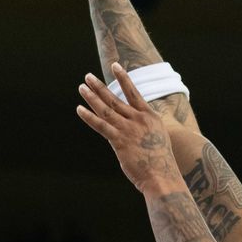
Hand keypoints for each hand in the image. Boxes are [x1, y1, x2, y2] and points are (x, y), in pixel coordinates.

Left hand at [77, 64, 180, 192]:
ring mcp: (128, 129)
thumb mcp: (158, 137)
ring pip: (106, 109)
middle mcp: (138, 119)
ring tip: (82, 88)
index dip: (123, 78)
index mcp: (149, 116)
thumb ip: (146, 127)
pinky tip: (80, 109)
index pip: (133, 92)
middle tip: (88, 76)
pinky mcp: (119, 141)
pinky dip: (89, 117)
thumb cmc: (160, 160)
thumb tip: (138, 124)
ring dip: (92, 97)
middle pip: (115, 99)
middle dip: (100, 87)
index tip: (114, 66)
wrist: (161, 175)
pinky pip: (101, 126)